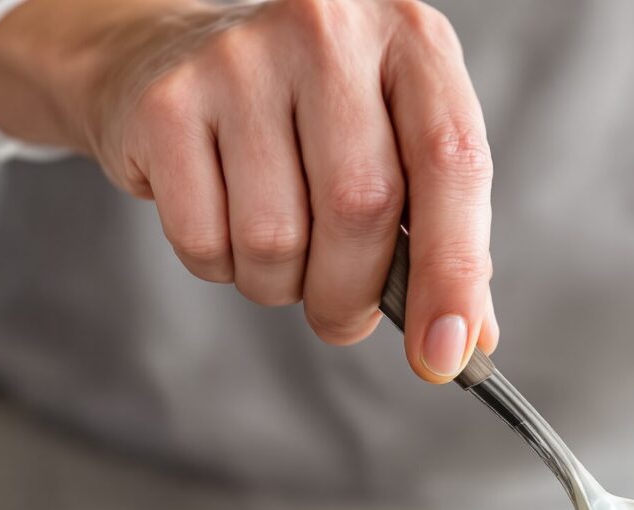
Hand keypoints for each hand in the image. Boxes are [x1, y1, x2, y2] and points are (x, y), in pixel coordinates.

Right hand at [62, 0, 494, 381]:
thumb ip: (445, 238)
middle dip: (353, 295)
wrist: (178, 56)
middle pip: (359, 207)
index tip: (446, 353)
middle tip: (344, 314)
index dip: (453, 271)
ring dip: (281, 285)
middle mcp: (329, 32)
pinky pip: (205, 240)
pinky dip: (221, 267)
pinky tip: (224, 222)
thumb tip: (466, 339)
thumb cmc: (314, 118)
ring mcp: (241, 59)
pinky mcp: (168, 101)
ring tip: (281, 250)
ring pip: (275, 238)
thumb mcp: (399, 149)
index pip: (451, 162)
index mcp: (412, 41)